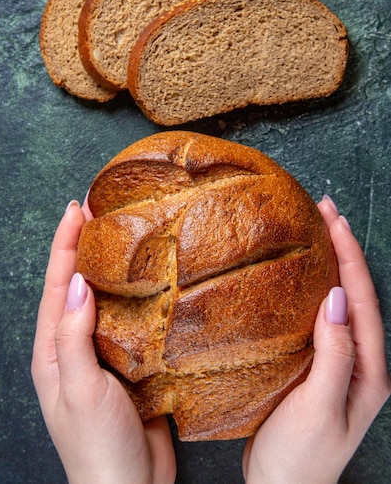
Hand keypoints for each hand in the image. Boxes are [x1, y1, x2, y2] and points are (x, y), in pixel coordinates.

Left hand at [31, 200, 175, 483]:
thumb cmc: (97, 448)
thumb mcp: (81, 390)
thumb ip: (75, 337)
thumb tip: (79, 284)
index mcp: (54, 351)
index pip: (58, 285)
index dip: (66, 244)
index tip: (77, 210)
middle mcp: (75, 347)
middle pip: (79, 285)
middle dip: (85, 246)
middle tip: (101, 211)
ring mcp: (103, 354)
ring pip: (107, 299)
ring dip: (113, 266)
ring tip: (127, 234)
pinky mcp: (130, 363)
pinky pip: (132, 320)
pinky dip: (139, 295)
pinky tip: (153, 281)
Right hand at [242, 195, 390, 483]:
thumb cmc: (300, 458)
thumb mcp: (319, 408)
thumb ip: (334, 354)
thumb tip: (338, 299)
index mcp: (369, 369)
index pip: (363, 300)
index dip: (350, 256)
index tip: (334, 220)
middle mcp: (361, 361)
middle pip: (356, 294)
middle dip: (344, 249)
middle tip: (324, 210)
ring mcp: (340, 362)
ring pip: (340, 301)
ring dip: (331, 264)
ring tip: (316, 230)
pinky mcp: (318, 364)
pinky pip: (320, 316)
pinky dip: (312, 287)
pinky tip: (300, 275)